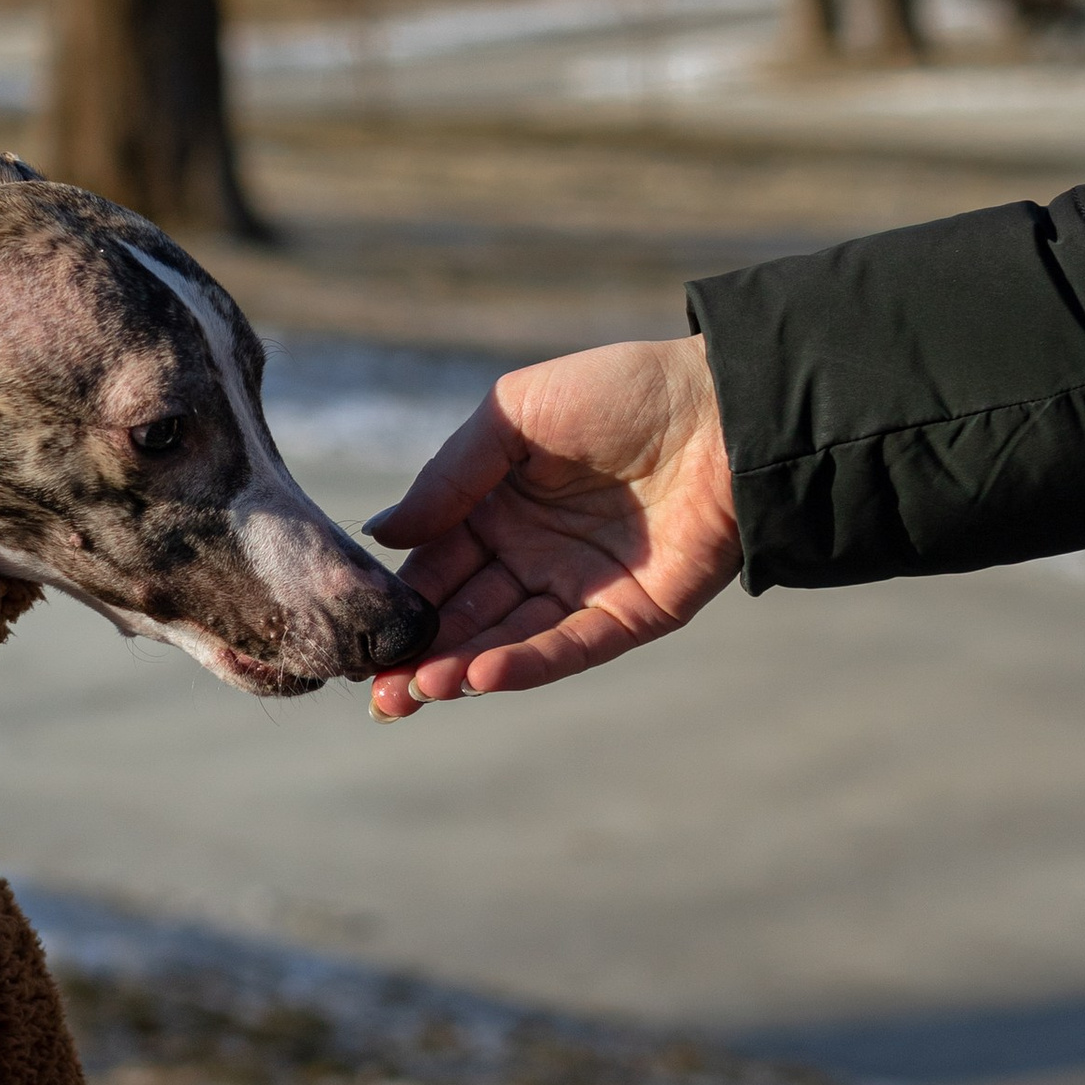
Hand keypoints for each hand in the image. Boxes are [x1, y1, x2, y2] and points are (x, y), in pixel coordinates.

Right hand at [365, 335, 739, 717]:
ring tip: (420, 689)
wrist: (723, 406)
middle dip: (420, 655)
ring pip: (509, 639)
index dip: (400, 601)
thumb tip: (383, 534)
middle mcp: (532, 554)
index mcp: (497, 507)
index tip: (361, 636)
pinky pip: (570, 646)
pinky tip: (480, 674)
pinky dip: (525, 663)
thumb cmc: (619, 392)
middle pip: (464, 615)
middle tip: (379, 692)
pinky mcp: (631, 614)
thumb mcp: (514, 414)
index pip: (436, 565)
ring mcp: (580, 588)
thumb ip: (449, 476)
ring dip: (463, 667)